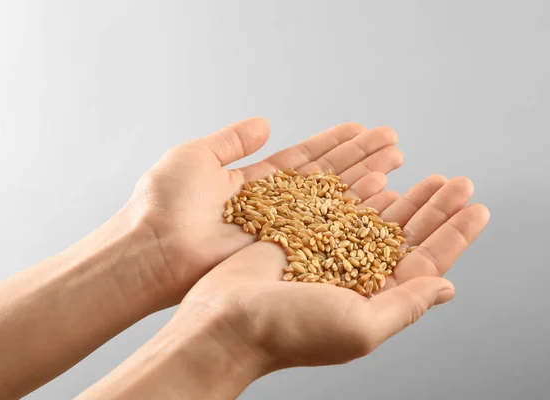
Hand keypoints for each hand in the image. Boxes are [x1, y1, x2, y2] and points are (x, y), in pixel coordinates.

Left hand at [128, 117, 402, 304]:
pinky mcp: (289, 250)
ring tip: (395, 159)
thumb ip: (233, 140)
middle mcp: (276, 207)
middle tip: (393, 142)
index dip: (335, 144)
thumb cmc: (164, 204)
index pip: (305, 159)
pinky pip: (328, 226)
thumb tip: (264, 123)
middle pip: (327, 178)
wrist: (153, 250)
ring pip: (334, 200)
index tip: (362, 129)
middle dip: (361, 159)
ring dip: (366, 178)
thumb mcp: (197, 156)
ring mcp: (285, 230)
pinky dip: (355, 208)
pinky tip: (381, 191)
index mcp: (255, 184)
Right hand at [178, 174, 489, 369]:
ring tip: (428, 175)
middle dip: (435, 208)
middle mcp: (357, 276)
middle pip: (407, 235)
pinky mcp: (305, 234)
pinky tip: (382, 176)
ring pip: (377, 218)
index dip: (454, 235)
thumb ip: (406, 305)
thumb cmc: (291, 331)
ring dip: (405, 195)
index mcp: (376, 300)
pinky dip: (363, 189)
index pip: (427, 263)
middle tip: (459, 182)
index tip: (478, 209)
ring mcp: (331, 253)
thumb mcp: (361, 325)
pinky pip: (342, 206)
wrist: (226, 318)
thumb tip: (447, 287)